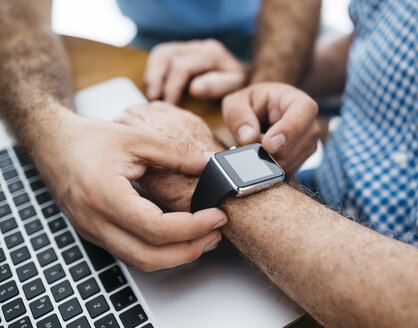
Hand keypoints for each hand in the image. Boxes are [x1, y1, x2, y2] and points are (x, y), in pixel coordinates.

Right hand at [32, 111, 226, 270]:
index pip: (156, 228)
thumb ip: (175, 152)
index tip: (216, 216)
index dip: (193, 227)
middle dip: (189, 250)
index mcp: (105, 196)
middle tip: (215, 234)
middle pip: (149, 256)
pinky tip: (177, 235)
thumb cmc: (88, 138)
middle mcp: (95, 222)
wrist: (52, 143)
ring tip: (203, 237)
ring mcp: (93, 231)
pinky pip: (130, 252)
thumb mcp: (136, 137)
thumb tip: (207, 164)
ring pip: (139, 260)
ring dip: (175, 255)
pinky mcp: (95, 233)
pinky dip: (158, 250)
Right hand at [144, 39, 246, 103]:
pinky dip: (154, 70)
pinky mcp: (182, 50)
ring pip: (161, 53)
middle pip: (167, 55)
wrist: (244, 70)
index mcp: (211, 53)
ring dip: (152, 74)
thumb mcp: (235, 85)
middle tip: (154, 99)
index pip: (182, 66)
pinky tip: (155, 87)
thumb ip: (217, 86)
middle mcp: (198, 45)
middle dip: (156, 78)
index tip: (170, 105)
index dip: (172, 86)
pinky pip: (161, 55)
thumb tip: (193, 89)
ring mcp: (189, 45)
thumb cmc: (238, 81)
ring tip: (152, 94)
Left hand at [222, 83, 319, 172]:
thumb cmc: (250, 104)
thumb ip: (238, 116)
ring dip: (265, 159)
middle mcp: (309, 122)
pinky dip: (269, 167)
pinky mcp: (302, 159)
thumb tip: (249, 138)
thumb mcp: (236, 103)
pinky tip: (263, 153)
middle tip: (250, 138)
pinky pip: (284, 171)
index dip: (289, 129)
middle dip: (264, 150)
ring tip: (257, 143)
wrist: (257, 115)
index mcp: (294, 99)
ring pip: (286, 163)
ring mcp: (309, 143)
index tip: (268, 145)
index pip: (304, 111)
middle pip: (291, 146)